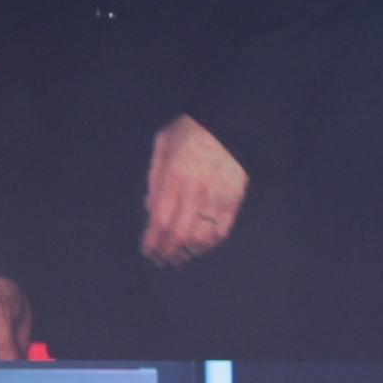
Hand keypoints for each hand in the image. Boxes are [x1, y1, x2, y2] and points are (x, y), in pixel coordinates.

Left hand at [141, 118, 247, 267]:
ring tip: (179, 258)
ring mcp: (215, 198)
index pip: (158, 221)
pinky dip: (209, 244)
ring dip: (187, 253)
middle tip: (162, 260)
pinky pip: (221, 231)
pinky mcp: (234, 201)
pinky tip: (201, 247)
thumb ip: (154, 177)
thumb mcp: (163, 144)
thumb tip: (149, 208)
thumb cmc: (192, 130)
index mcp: (172, 177)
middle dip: (167, 252)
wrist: (230, 122)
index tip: (148, 252)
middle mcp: (193, 192)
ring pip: (200, 238)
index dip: (152, 242)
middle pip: (177, 235)